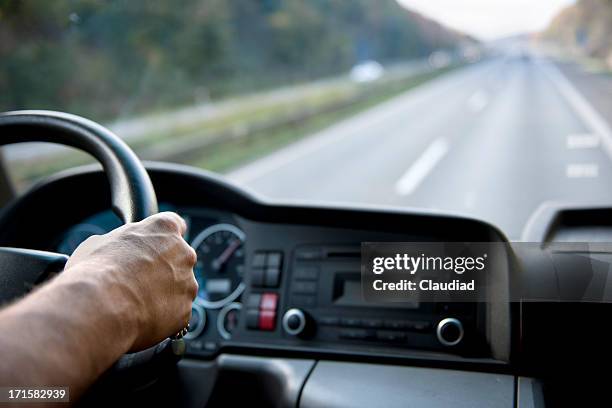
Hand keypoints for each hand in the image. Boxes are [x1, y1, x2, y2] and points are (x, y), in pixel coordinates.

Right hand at [63, 212, 197, 350]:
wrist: (100, 307)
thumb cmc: (96, 271)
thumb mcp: (98, 243)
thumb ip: (120, 242)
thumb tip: (115, 249)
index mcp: (165, 229)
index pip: (175, 225)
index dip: (162, 238)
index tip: (155, 246)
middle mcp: (184, 254)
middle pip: (179, 259)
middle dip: (163, 269)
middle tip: (138, 281)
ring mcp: (188, 284)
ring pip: (179, 288)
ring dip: (164, 295)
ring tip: (135, 303)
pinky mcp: (185, 311)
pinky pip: (175, 314)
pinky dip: (162, 317)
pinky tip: (140, 318)